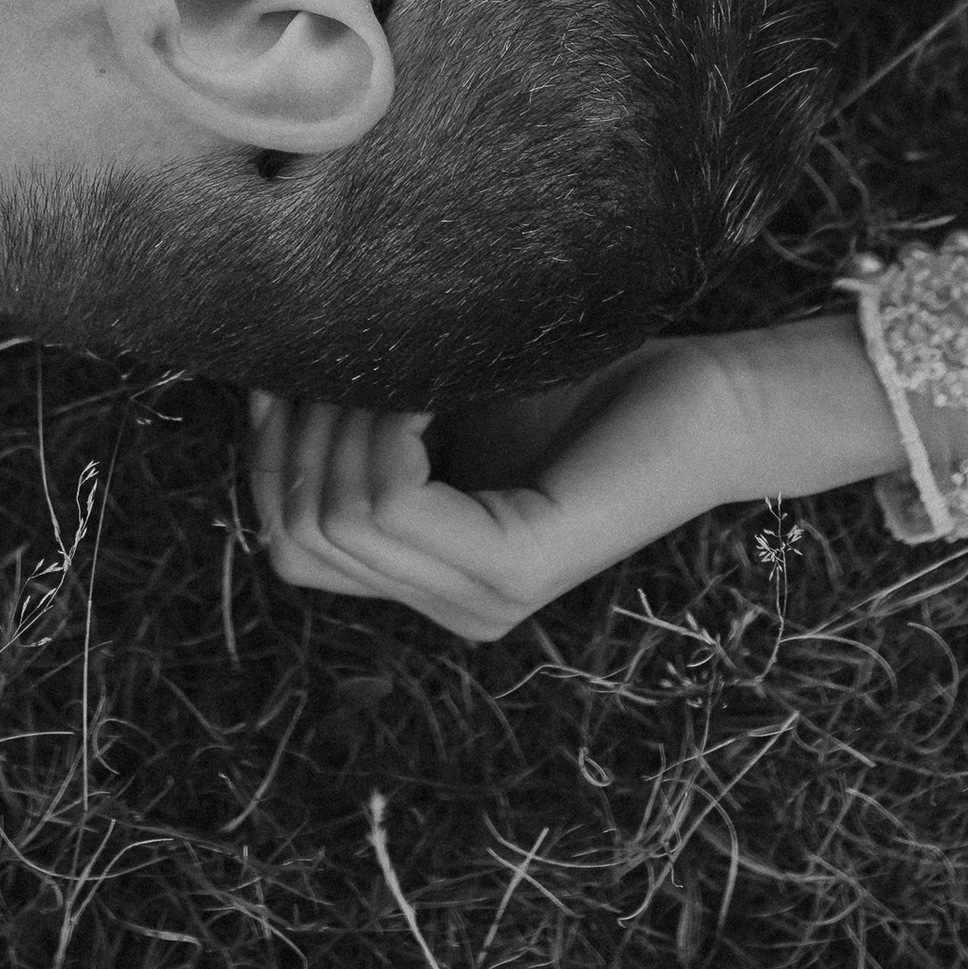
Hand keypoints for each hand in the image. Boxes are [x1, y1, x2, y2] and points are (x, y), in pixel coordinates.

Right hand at [247, 340, 735, 642]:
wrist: (710, 395)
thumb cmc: (584, 385)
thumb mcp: (445, 405)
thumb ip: (367, 423)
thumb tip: (257, 381)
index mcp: (433, 581)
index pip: (291, 547)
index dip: (266, 458)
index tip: (285, 371)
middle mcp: (457, 608)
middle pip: (300, 537)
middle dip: (295, 437)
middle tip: (344, 359)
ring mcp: (488, 597)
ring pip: (339, 519)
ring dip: (338, 424)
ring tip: (387, 366)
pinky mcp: (522, 565)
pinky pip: (393, 505)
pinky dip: (381, 433)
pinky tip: (416, 386)